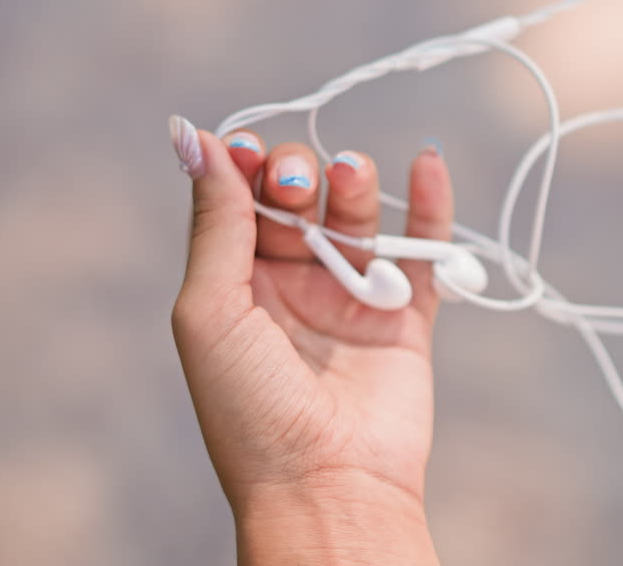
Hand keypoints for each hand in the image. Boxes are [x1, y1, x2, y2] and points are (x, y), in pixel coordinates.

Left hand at [169, 117, 447, 564]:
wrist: (326, 486)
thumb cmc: (250, 408)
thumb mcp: (211, 310)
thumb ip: (214, 223)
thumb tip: (193, 136)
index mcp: (237, 284)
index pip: (241, 201)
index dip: (243, 165)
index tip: (244, 148)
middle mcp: (293, 285)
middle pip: (298, 198)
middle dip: (295, 173)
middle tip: (295, 183)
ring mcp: (352, 299)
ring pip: (356, 216)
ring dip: (352, 181)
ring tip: (348, 173)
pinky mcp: (407, 317)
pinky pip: (424, 250)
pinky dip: (429, 205)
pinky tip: (426, 162)